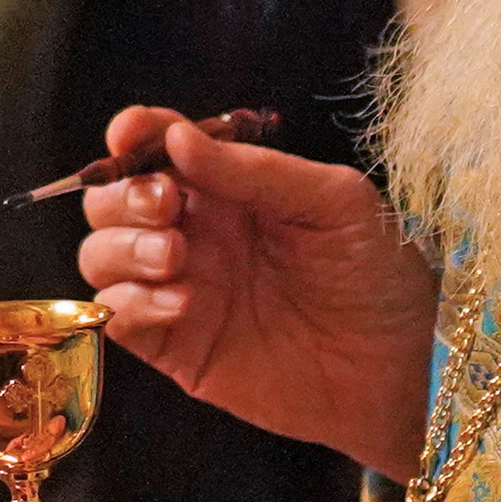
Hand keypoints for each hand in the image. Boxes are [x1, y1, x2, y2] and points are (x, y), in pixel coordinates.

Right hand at [81, 107, 436, 479]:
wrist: (400, 368)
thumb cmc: (378, 274)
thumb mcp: (332, 202)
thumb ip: (254, 170)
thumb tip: (177, 136)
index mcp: (229, 187)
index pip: (157, 147)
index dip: (133, 135)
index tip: (130, 133)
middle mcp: (195, 233)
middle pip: (110, 199)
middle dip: (123, 194)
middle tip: (169, 207)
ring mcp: (179, 289)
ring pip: (100, 254)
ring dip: (123, 246)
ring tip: (177, 257)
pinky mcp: (177, 347)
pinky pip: (117, 316)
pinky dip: (132, 301)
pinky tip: (183, 301)